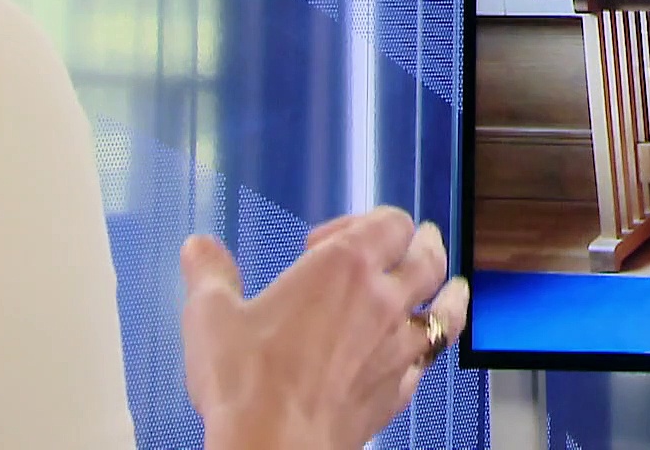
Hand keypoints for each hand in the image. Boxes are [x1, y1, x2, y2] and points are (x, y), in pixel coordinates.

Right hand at [179, 206, 470, 449]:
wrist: (273, 445)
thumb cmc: (247, 382)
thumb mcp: (211, 317)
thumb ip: (210, 275)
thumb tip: (198, 248)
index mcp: (345, 266)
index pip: (390, 222)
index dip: (368, 221)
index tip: (327, 240)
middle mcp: (383, 300)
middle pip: (429, 258)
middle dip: (424, 244)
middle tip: (419, 241)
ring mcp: (398, 346)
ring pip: (447, 308)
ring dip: (449, 293)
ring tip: (452, 288)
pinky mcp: (398, 389)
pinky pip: (429, 360)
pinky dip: (428, 350)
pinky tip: (419, 352)